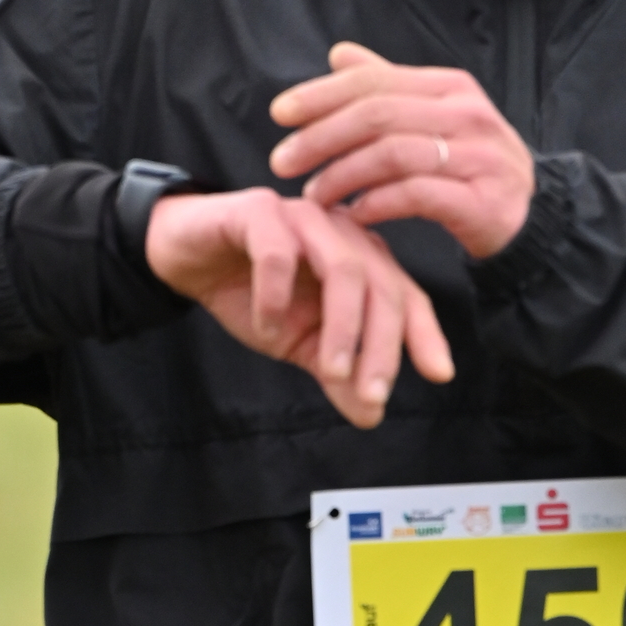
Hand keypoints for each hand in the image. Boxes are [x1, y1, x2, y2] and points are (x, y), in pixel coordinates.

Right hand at [145, 186, 453, 430]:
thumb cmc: (250, 290)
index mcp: (362, 261)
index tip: (439, 374)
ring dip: (342, 326)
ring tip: (329, 369)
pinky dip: (276, 297)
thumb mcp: (297, 343)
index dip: (425, 335)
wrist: (185, 255)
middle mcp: (343, 234)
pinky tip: (265, 328)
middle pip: (382, 287)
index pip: (406, 297)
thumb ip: (335, 374)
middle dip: (381, 345)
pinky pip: (279, 253)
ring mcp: (304, 217)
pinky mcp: (259, 211)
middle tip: (371, 393)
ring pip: (344, 268)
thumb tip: (370, 414)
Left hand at [269, 41, 535, 258]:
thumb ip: (389, 86)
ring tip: (313, 196)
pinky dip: (376, 204)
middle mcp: (467, 114)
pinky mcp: (482, 201)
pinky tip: (352, 214)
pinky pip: (416, 196)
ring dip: (342, 176)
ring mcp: (478, 157)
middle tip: (282, 161)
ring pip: (393, 155)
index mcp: (450, 87)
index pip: (375, 80)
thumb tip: (339, 53)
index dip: (322, 94)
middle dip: (321, 136)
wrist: (530, 217)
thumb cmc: (470, 165)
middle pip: (378, 115)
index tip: (280, 114)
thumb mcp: (433, 116)